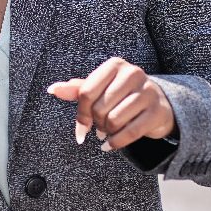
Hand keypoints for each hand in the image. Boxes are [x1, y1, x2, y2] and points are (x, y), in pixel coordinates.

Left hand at [47, 57, 176, 150]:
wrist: (157, 103)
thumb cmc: (121, 95)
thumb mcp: (99, 88)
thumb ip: (77, 90)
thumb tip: (52, 89)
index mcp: (115, 65)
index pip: (86, 92)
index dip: (81, 113)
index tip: (82, 125)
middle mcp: (133, 74)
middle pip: (99, 108)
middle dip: (96, 123)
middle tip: (99, 127)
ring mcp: (149, 92)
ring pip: (114, 120)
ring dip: (106, 132)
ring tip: (108, 131)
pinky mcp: (158, 111)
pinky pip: (130, 133)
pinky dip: (116, 143)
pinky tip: (109, 146)